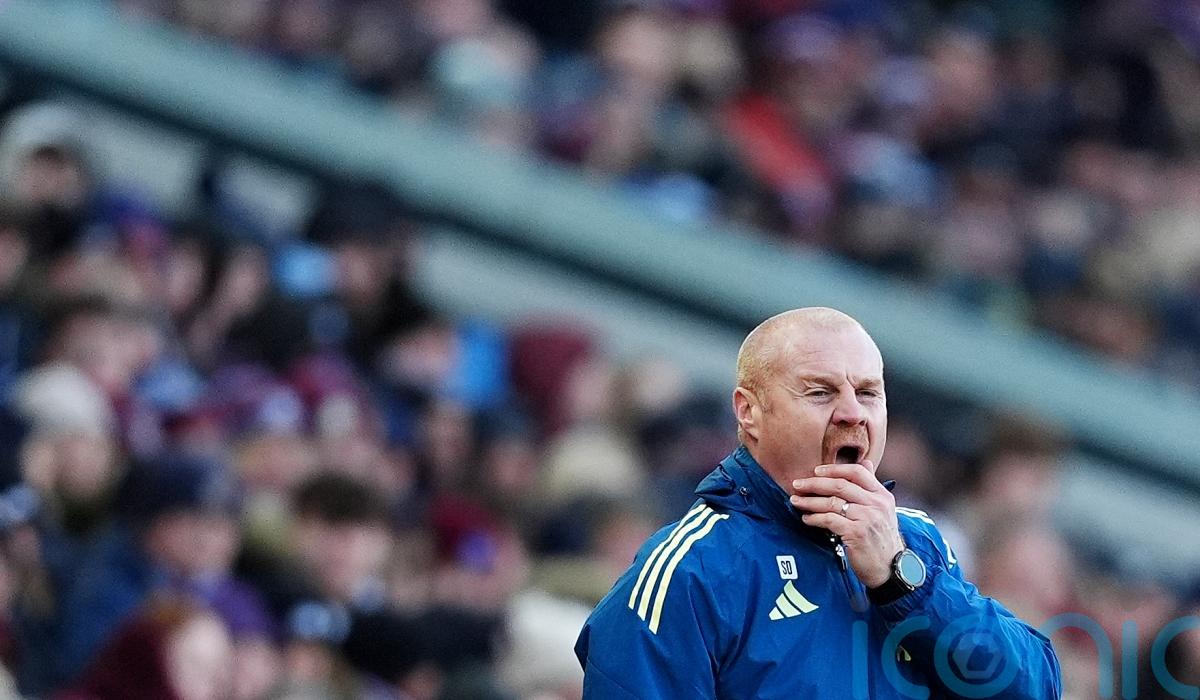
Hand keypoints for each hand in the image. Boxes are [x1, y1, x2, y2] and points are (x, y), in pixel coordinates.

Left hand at [789, 460, 903, 587]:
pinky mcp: (857, 533)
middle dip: (814, 483)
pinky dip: (815, 518)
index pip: (857, 472)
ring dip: (810, 501)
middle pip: (840, 485)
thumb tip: (865, 463)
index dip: (834, 469)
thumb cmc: (881, 539)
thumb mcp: (883, 510)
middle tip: (797, 484)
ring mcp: (867, 518)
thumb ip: (871, 488)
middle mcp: (876, 504)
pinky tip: (806, 519)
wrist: (891, 568)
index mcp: (882, 495)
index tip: (816, 471)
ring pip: (832, 502)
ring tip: (796, 501)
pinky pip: (830, 520)